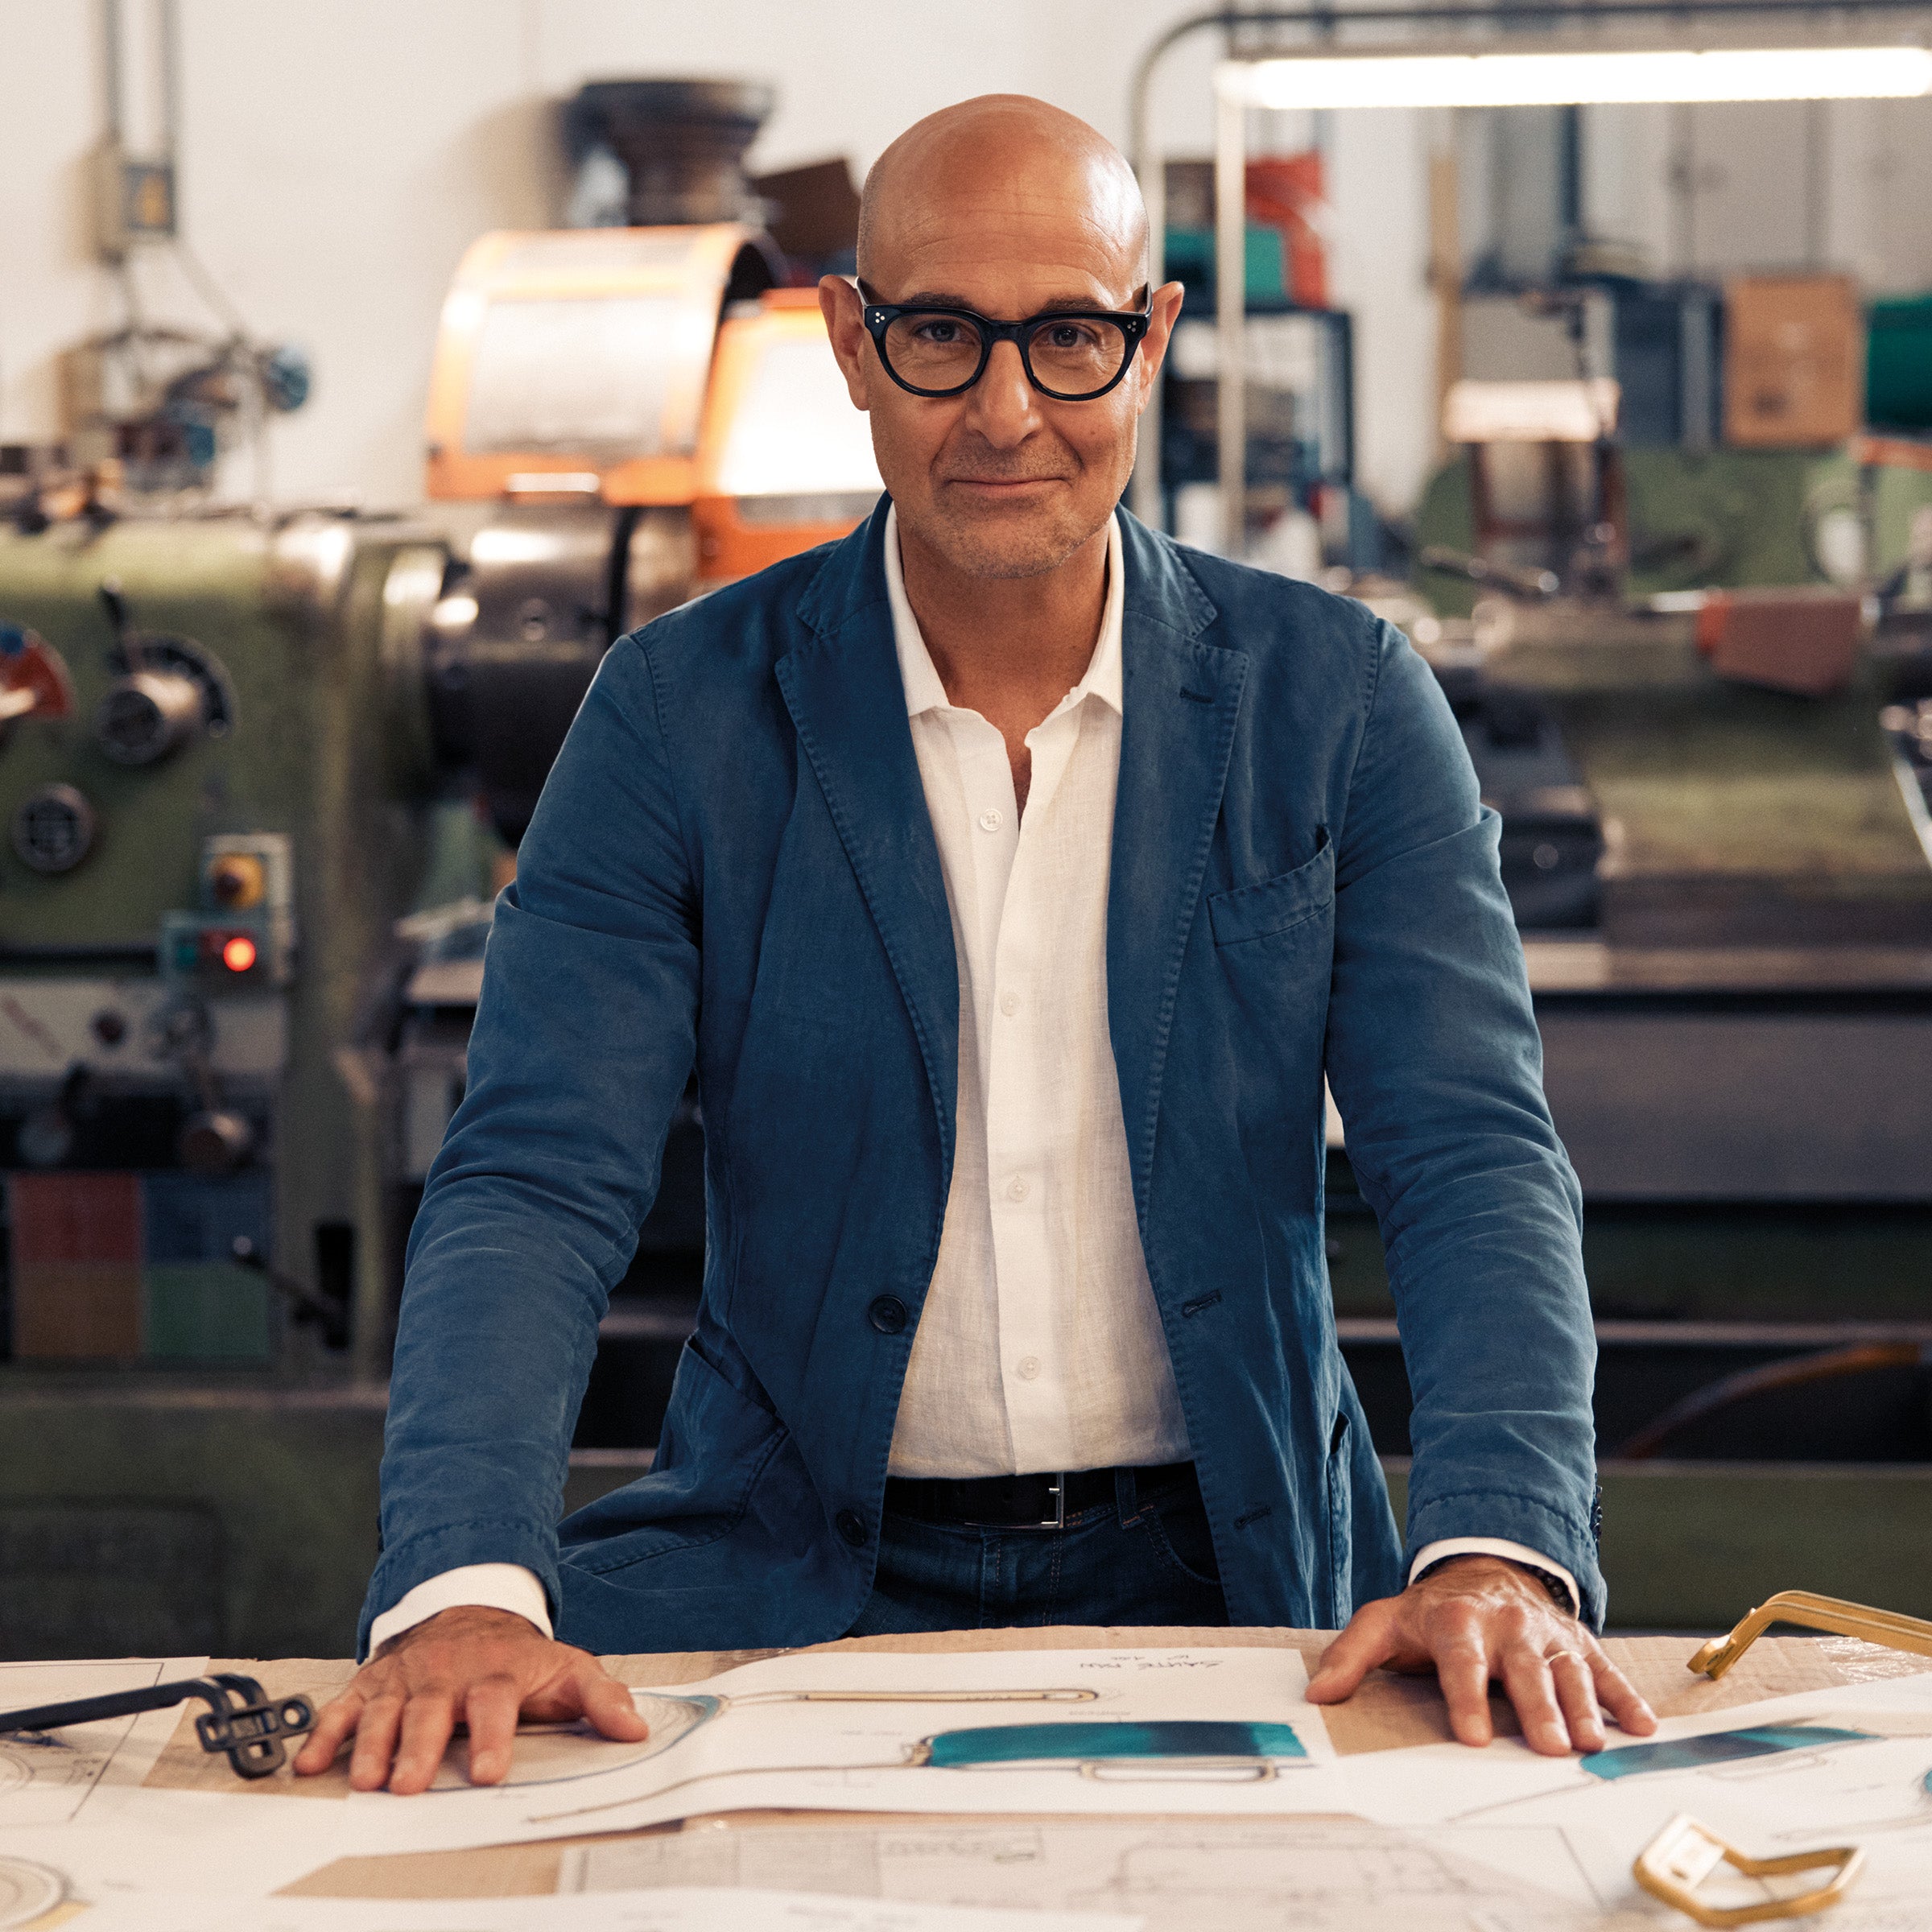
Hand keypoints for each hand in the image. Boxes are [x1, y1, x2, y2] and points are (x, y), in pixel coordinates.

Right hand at [292, 1605, 649, 1792]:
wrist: (467, 1609)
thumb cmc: (517, 1655)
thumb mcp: (566, 1668)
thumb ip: (600, 1697)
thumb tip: (635, 1728)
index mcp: (494, 1672)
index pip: (495, 1703)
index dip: (494, 1736)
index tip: (492, 1770)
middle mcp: (445, 1674)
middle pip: (432, 1711)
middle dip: (419, 1748)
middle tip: (408, 1785)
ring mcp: (405, 1678)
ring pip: (385, 1712)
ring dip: (372, 1745)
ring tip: (365, 1780)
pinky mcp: (372, 1684)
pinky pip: (344, 1708)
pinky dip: (325, 1733)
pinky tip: (312, 1762)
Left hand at [1305, 1555, 1657, 1754]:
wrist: (1485, 1570)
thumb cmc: (1431, 1612)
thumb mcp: (1383, 1623)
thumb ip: (1351, 1656)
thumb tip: (1318, 1694)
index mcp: (1458, 1622)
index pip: (1460, 1661)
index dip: (1466, 1697)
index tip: (1472, 1736)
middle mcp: (1508, 1625)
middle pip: (1523, 1669)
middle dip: (1537, 1708)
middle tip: (1548, 1749)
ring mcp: (1547, 1634)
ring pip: (1567, 1672)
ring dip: (1582, 1709)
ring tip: (1591, 1746)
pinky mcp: (1577, 1642)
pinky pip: (1605, 1670)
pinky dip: (1625, 1697)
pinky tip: (1642, 1727)